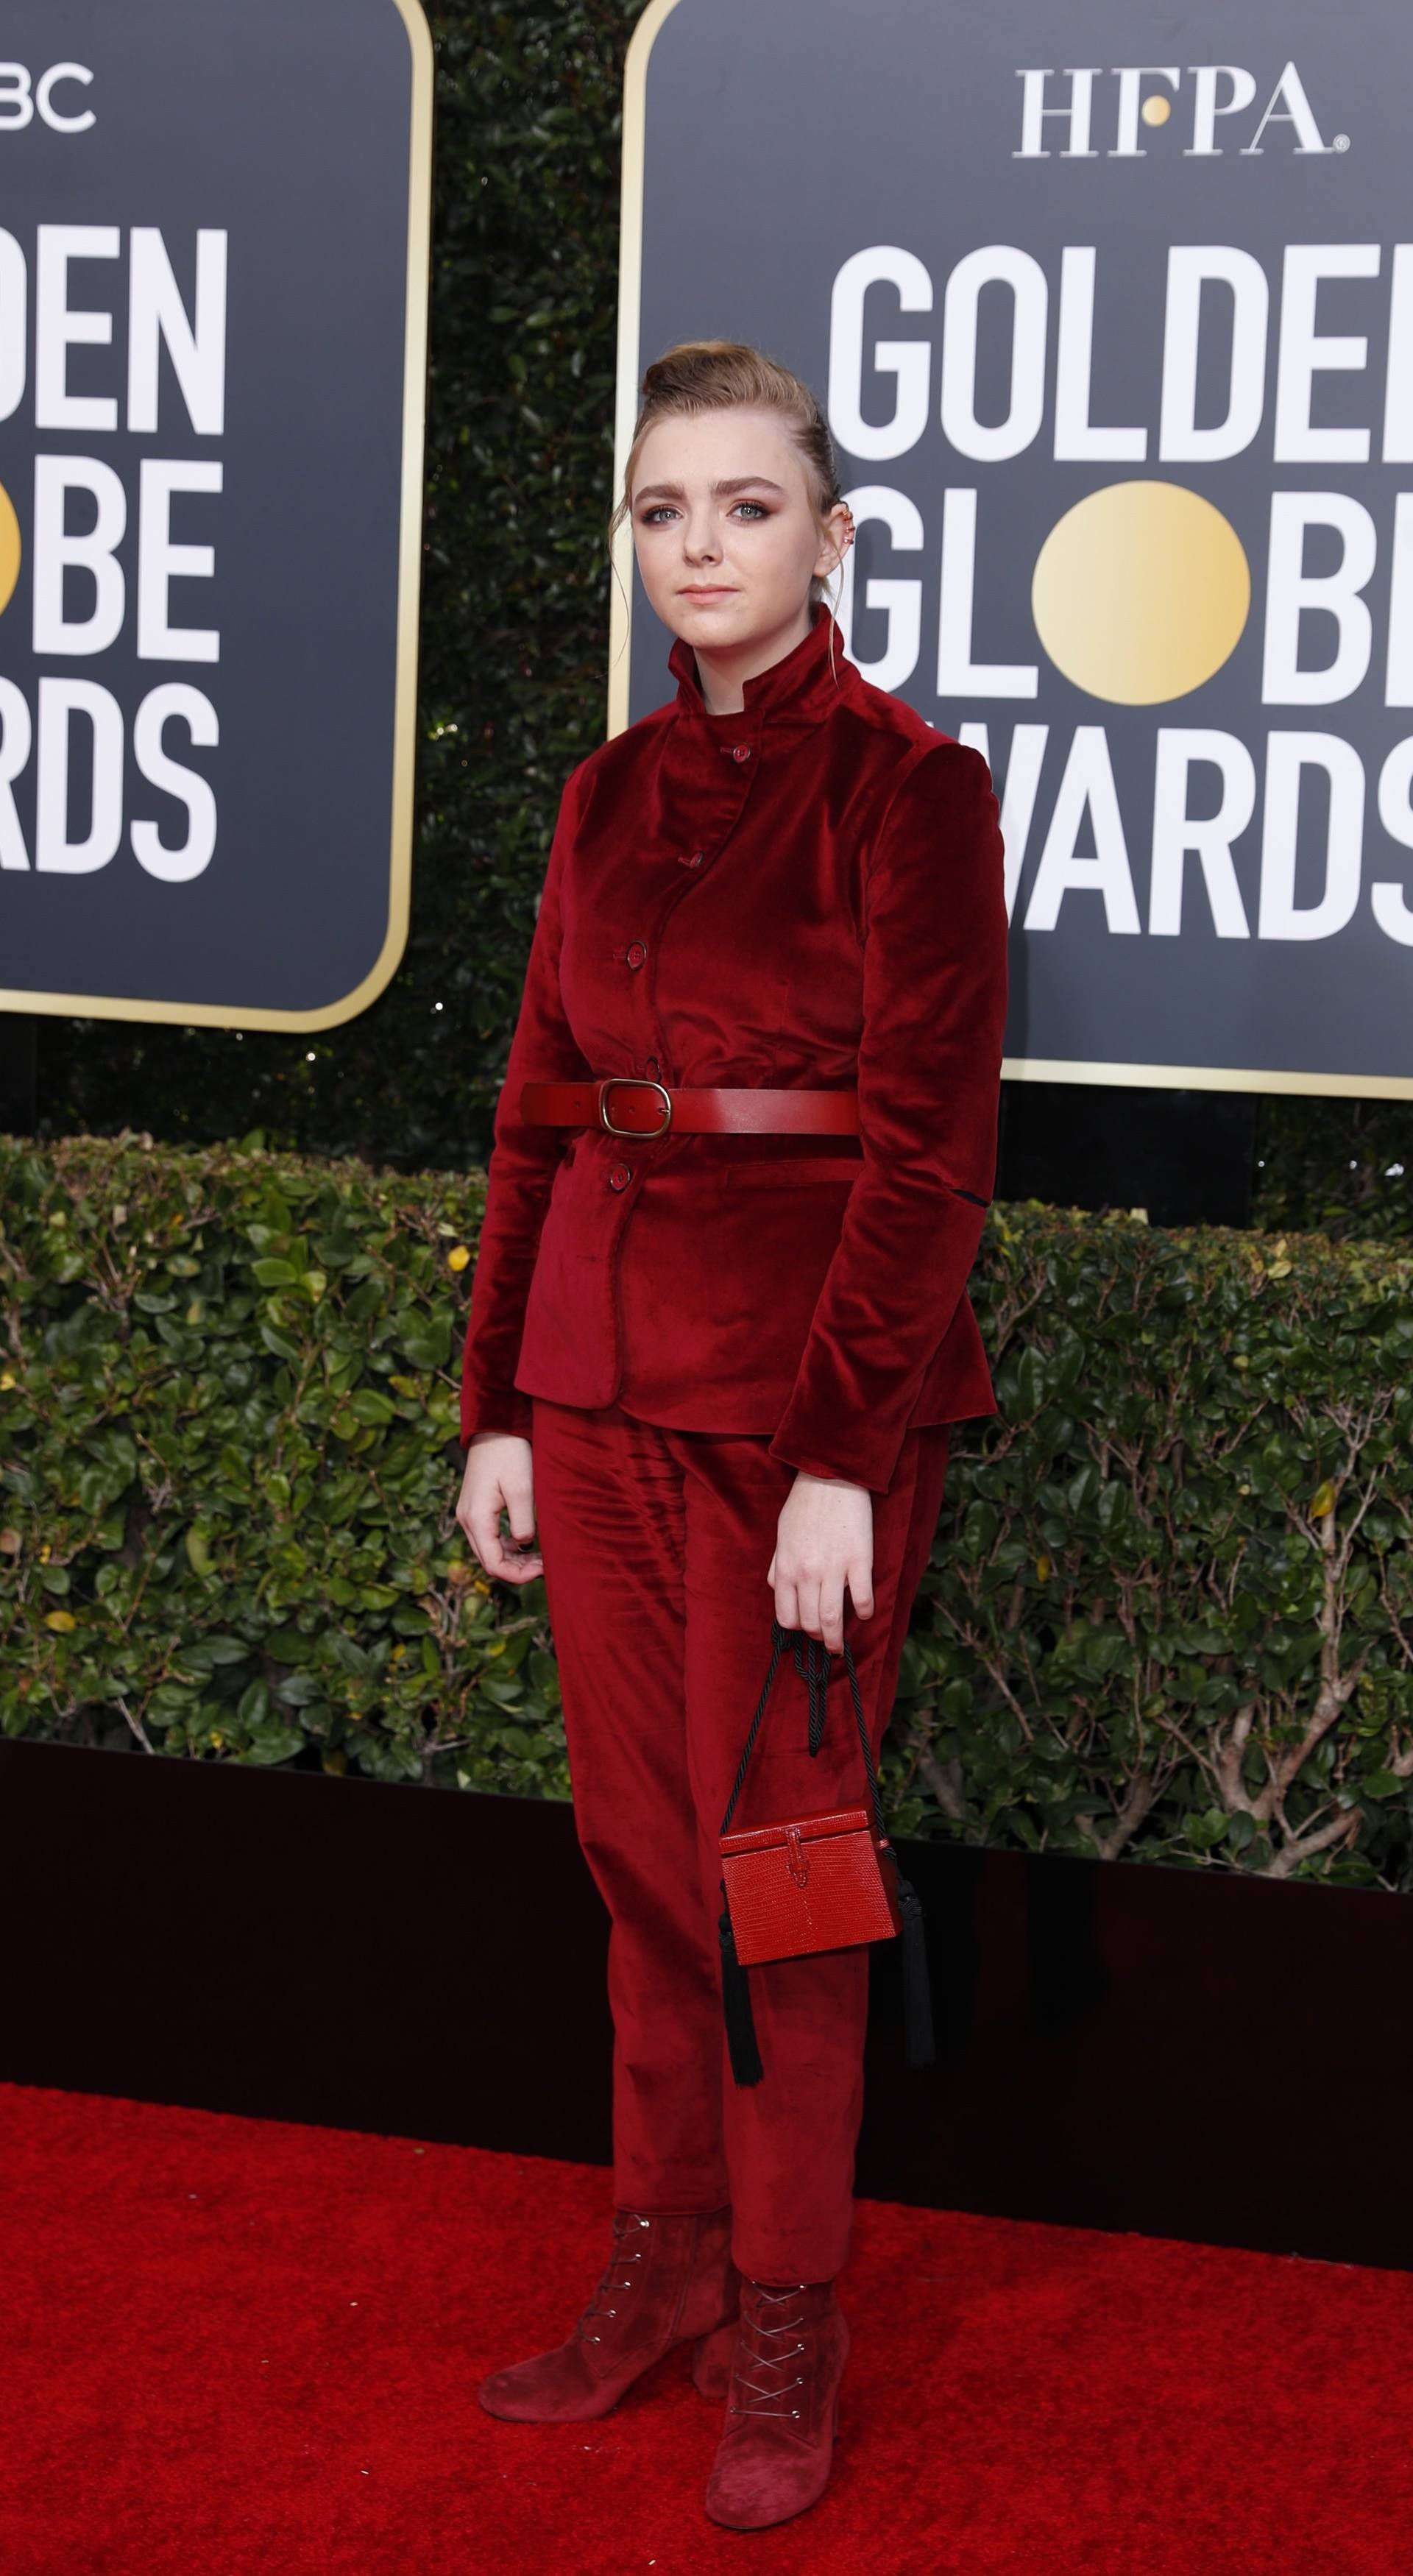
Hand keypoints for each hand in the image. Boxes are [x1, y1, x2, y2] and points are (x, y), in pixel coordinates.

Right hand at [456, 1430, 543, 1584]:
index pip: (493, 1564)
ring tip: (541, 1557)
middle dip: (517, 1569)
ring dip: (513, 1558)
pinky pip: (489, 1537)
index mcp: (476, 1518)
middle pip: (489, 1560)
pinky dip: (508, 1545)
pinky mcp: (475, 1508)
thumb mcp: (522, 1488)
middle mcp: (467, 1520)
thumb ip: (523, 1521)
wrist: (495, 1427)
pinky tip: (528, 1543)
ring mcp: (469, 1514)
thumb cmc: (509, 1453)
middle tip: (546, 1565)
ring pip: (490, 1550)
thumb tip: (525, 1546)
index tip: (543, 1570)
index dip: (518, 1575)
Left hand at [768, 1471, 873, 1653]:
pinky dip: (864, 1612)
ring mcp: (834, 1569)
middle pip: (810, 1622)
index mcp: (786, 1569)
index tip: (805, 1629)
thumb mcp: (781, 1536)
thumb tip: (775, 1588)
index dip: (796, 1627)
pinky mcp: (860, 1561)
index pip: (786, 1615)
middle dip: (817, 1637)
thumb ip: (777, 1566)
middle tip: (826, 1641)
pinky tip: (864, 1613)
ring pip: (832, 1618)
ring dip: (836, 1638)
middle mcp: (807, 1574)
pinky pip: (862, 1598)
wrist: (831, 1479)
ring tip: (840, 1646)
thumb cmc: (803, 1506)